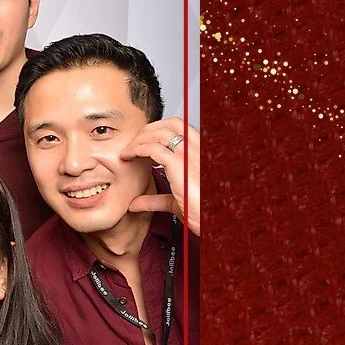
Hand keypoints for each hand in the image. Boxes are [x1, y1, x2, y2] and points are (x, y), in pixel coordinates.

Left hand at [123, 118, 199, 237]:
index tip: (145, 142)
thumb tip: (136, 203)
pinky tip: (129, 156)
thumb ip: (156, 199)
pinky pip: (153, 148)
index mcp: (201, 153)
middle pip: (170, 124)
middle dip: (149, 130)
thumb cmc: (202, 212)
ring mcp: (189, 155)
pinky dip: (137, 149)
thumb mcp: (176, 201)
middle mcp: (197, 149)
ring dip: (140, 139)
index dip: (160, 130)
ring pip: (160, 133)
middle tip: (134, 143)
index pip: (181, 127)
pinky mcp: (179, 165)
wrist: (215, 220)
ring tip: (128, 150)